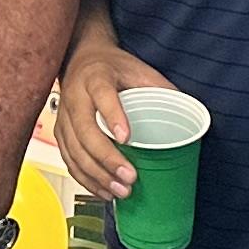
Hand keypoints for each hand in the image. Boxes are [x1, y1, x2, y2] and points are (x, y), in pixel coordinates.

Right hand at [52, 39, 172, 201]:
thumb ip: (159, 88)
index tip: (127, 138)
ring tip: (120, 190)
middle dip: (107, 158)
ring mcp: (64, 116)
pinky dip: (85, 179)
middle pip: (85, 131)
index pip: (102, 95)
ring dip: (97, 175)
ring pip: (75, 150)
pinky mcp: (61, 132)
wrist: (80, 58)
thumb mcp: (138, 69)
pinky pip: (69, 160)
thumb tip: (188, 111)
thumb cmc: (111, 67)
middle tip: (130, 177)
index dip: (113, 116)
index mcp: (96, 77)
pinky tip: (103, 190)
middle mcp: (75, 96)